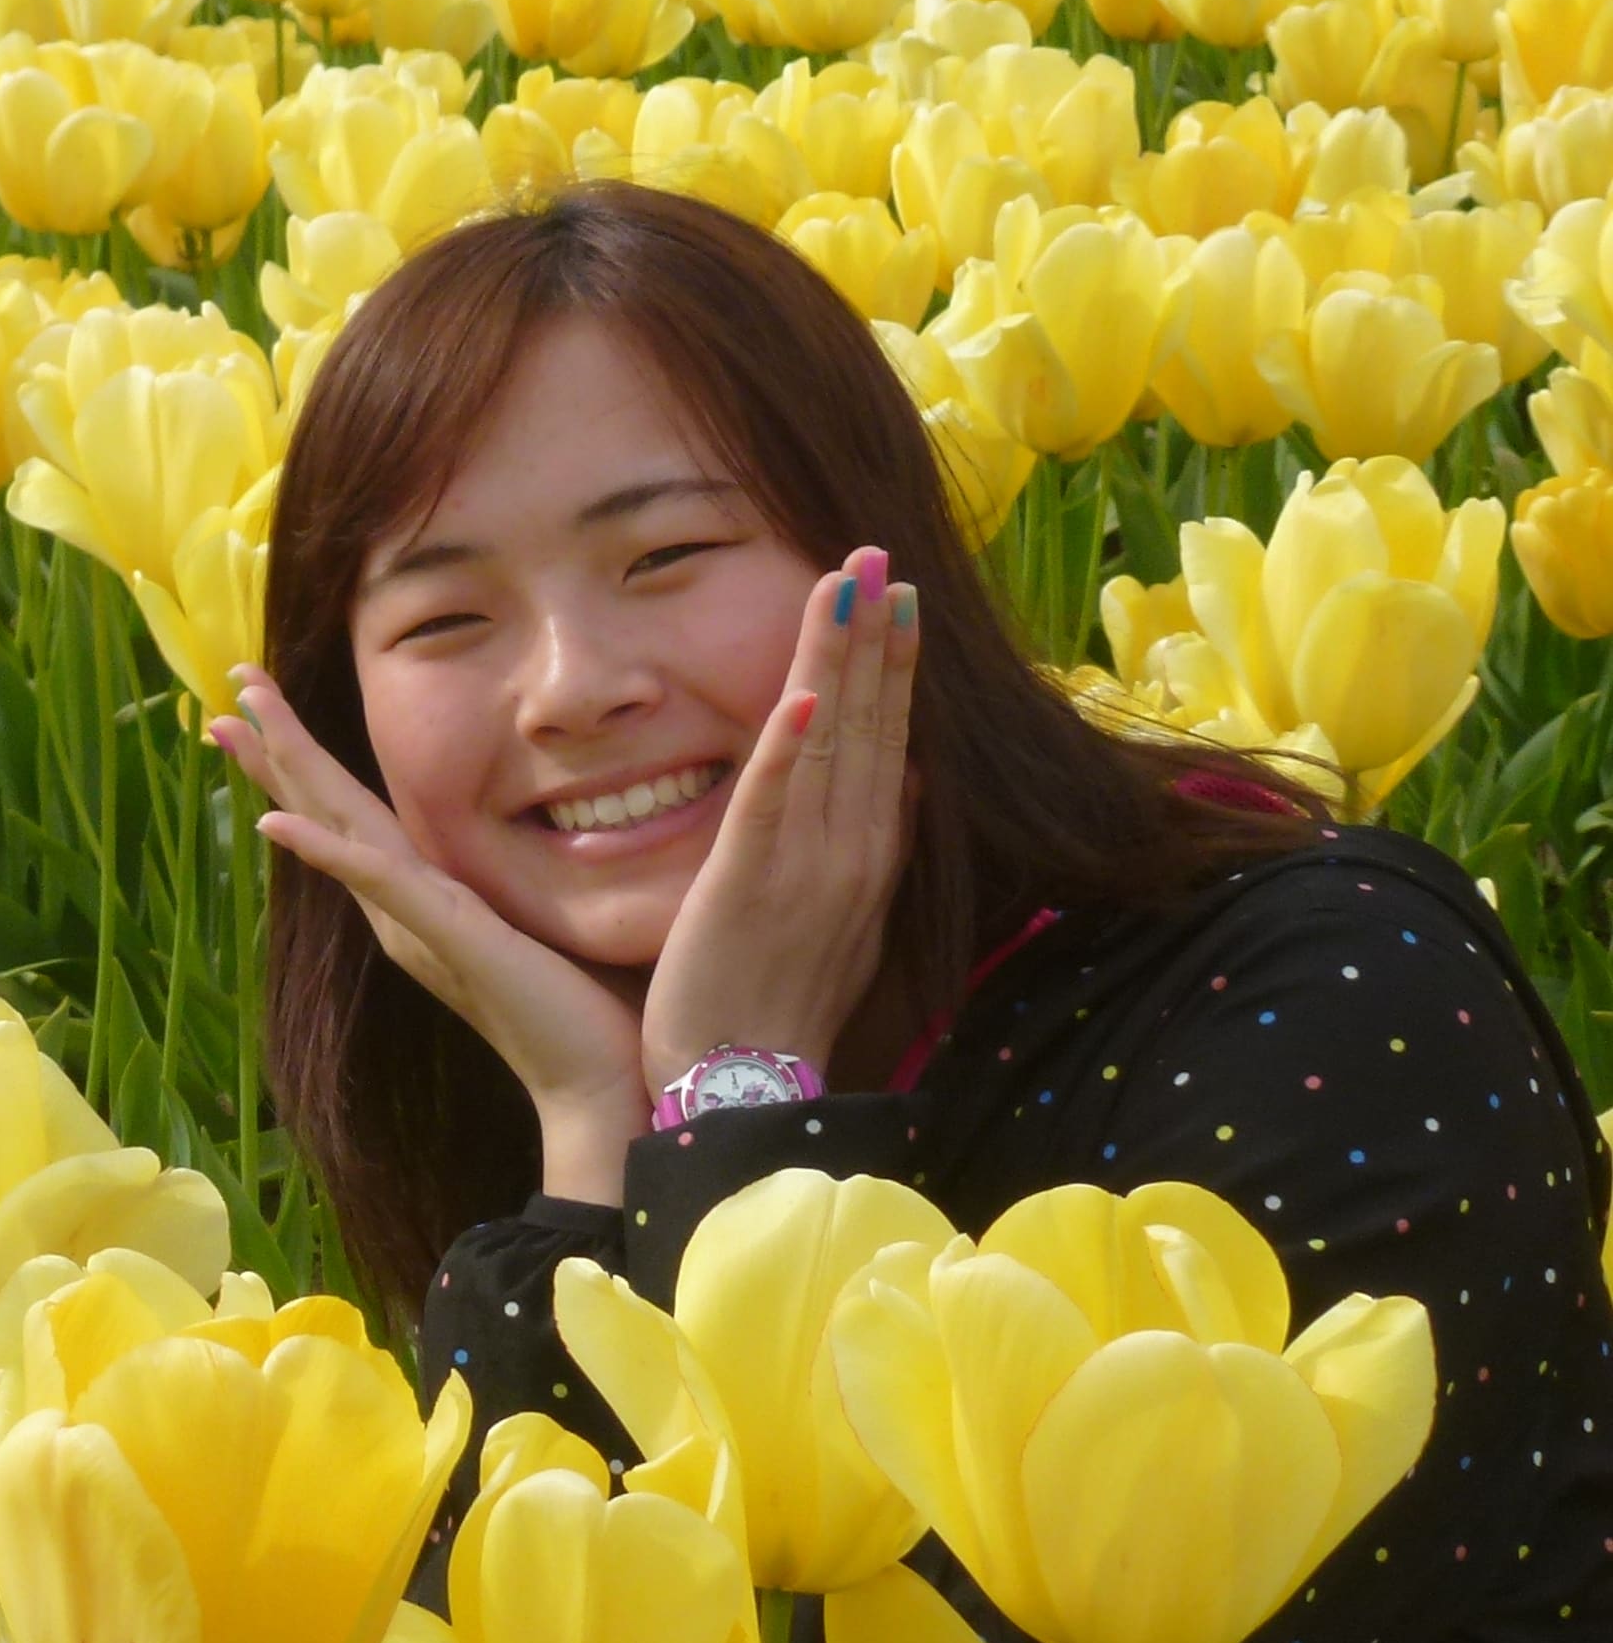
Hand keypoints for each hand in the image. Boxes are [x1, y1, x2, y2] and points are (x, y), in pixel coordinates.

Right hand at [212, 667, 648, 1196]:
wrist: (602, 1086)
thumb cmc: (590, 1009)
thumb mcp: (540, 919)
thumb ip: (516, 879)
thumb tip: (548, 828)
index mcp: (423, 899)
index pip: (351, 814)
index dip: (305, 760)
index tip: (265, 707)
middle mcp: (402, 908)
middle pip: (326, 807)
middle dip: (277, 743)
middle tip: (231, 685)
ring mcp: (418, 922)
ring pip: (336, 826)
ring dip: (283, 770)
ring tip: (235, 722)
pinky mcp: (446, 935)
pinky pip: (374, 879)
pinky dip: (322, 848)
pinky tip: (276, 820)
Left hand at [637, 548, 919, 1089]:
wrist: (741, 1090)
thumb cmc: (776, 1003)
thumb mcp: (839, 918)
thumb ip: (864, 847)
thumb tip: (897, 780)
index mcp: (867, 857)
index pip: (890, 741)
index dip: (895, 666)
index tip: (901, 595)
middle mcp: (851, 853)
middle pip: (869, 724)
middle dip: (875, 635)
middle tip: (878, 551)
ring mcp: (806, 868)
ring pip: (829, 743)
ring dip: (839, 660)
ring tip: (850, 584)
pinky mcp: (748, 887)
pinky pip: (773, 805)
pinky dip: (789, 748)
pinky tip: (799, 692)